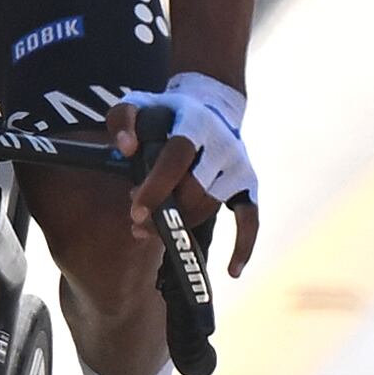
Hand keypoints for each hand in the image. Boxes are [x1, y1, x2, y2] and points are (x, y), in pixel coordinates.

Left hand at [114, 71, 261, 270]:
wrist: (211, 105)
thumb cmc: (166, 112)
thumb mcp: (137, 104)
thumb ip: (122, 120)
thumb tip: (126, 148)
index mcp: (194, 123)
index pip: (178, 157)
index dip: (157, 186)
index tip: (135, 211)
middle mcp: (222, 145)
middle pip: (195, 189)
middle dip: (164, 212)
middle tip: (136, 220)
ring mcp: (239, 166)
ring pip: (211, 207)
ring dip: (182, 226)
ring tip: (149, 229)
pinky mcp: (249, 184)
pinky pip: (251, 219)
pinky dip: (244, 245)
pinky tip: (232, 270)